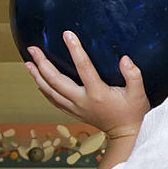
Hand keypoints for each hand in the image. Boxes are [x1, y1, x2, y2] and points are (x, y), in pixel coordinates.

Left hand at [24, 30, 149, 137]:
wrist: (126, 134)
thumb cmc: (134, 113)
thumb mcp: (139, 94)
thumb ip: (133, 75)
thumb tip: (124, 59)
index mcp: (98, 94)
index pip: (84, 67)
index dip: (75, 49)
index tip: (67, 35)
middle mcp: (83, 101)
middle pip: (56, 80)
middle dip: (42, 63)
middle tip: (33, 49)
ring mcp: (76, 108)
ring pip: (50, 91)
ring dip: (37, 77)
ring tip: (28, 63)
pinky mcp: (74, 113)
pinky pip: (54, 101)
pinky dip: (44, 90)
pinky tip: (39, 82)